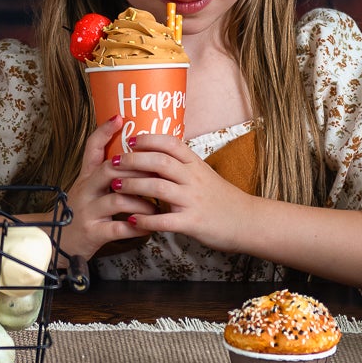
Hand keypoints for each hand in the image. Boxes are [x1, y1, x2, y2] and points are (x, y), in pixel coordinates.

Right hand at [59, 115, 151, 261]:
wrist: (57, 242)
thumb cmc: (80, 214)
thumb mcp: (87, 190)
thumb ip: (104, 176)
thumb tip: (132, 160)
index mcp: (85, 178)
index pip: (92, 149)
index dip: (104, 132)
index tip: (119, 118)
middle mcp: (85, 191)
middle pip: (108, 170)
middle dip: (135, 170)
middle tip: (156, 172)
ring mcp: (87, 211)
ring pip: (117, 200)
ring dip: (141, 202)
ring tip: (156, 205)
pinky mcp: (93, 232)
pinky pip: (118, 228)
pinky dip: (137, 226)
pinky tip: (149, 225)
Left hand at [114, 133, 258, 253]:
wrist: (248, 222)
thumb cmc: (222, 198)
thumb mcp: (204, 174)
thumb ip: (182, 166)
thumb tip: (154, 155)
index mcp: (196, 164)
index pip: (171, 144)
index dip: (149, 139)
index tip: (130, 139)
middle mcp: (194, 179)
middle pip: (160, 162)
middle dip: (133, 160)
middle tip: (114, 162)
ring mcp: (193, 201)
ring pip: (158, 188)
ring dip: (134, 186)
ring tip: (116, 186)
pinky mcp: (193, 223)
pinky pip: (165, 221)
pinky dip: (146, 219)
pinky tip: (131, 219)